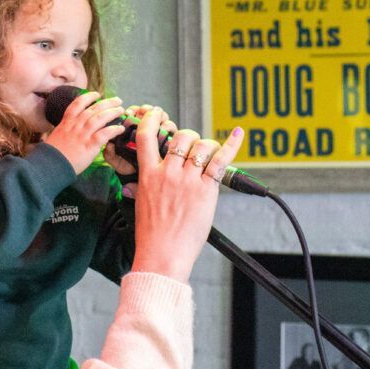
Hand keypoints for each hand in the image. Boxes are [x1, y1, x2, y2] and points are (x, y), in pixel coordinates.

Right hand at [44, 92, 125, 174]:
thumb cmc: (52, 154)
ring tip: (121, 110)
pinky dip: (113, 130)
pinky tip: (120, 129)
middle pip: (93, 109)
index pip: (77, 104)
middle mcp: (75, 125)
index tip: (96, 94)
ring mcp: (83, 134)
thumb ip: (64, 130)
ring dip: (112, 112)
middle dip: (107, 103)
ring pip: (100, 118)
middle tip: (117, 100)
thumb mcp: (56, 136)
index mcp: (66, 122)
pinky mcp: (89, 145)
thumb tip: (68, 129)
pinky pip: (104, 134)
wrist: (51, 165)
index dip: (88, 97)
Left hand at [102, 105, 177, 181]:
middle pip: (149, 111)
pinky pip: (170, 127)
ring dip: (159, 116)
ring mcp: (158, 131)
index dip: (133, 110)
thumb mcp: (117, 161)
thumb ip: (110, 154)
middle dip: (147, 110)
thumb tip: (108, 146)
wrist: (143, 179)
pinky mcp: (169, 137)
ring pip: (161, 117)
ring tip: (155, 120)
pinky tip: (164, 130)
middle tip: (145, 113)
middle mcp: (147, 127)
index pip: (134, 113)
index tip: (130, 113)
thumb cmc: (129, 167)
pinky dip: (168, 125)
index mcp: (133, 128)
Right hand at [130, 113, 244, 281]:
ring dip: (208, 146)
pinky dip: (231, 145)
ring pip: (201, 146)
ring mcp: (187, 181)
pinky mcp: (206, 190)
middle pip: (181, 138)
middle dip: (190, 138)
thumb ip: (139, 189)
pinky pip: (220, 161)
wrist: (162, 255)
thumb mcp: (140, 205)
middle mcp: (168, 174)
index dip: (152, 119)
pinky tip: (237, 134)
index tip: (156, 113)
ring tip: (209, 157)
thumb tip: (131, 187)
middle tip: (193, 149)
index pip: (146, 137)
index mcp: (148, 176)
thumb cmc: (151, 235)